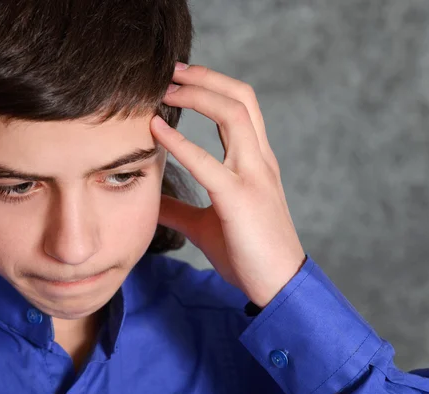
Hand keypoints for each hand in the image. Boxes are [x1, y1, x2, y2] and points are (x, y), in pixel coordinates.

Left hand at [151, 63, 305, 307]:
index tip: (177, 79)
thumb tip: (151, 197)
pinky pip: (209, 163)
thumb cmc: (247, 254)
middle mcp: (258, 160)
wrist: (277, 286)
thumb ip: (179, 207)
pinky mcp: (240, 199)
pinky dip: (181, 142)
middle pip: (240, 97)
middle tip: (169, 71)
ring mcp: (253, 176)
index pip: (239, 107)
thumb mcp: (205, 224)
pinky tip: (155, 131)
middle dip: (204, 77)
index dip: (210, 86)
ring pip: (234, 114)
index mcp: (254, 162)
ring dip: (197, 94)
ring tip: (164, 89)